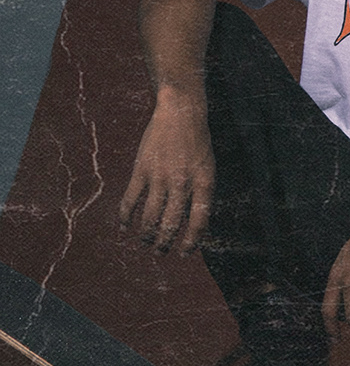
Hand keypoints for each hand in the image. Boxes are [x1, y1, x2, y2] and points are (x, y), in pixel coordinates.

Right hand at [119, 90, 214, 251]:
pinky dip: (125, 216)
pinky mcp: (141, 170)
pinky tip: (124, 226)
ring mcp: (160, 176)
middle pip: (172, 222)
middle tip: (161, 252)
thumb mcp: (208, 166)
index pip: (200, 219)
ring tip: (145, 243)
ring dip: (147, 234)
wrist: (180, 112)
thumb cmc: (197, 142)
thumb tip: (194, 221)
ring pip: (150, 215)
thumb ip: (201, 191)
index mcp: (204, 181)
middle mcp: (182, 182)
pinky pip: (131, 199)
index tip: (185, 252)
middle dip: (166, 242)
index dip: (192, 240)